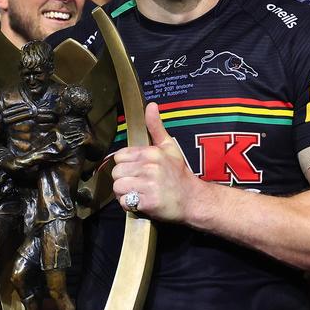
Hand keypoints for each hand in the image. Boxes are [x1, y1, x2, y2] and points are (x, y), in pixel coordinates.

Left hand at [111, 103, 199, 222]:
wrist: (192, 199)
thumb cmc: (178, 174)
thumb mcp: (169, 147)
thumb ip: (156, 127)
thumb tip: (151, 105)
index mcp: (151, 153)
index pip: (119, 157)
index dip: (126, 165)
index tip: (136, 171)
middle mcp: (149, 167)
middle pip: (116, 173)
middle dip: (124, 180)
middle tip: (137, 184)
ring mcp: (149, 185)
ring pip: (118, 187)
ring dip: (125, 193)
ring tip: (138, 193)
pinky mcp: (148, 202)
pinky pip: (124, 202)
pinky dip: (129, 205)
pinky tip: (140, 202)